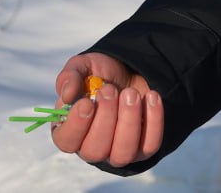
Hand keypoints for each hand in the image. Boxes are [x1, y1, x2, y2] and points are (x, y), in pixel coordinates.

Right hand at [50, 52, 163, 167]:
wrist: (129, 72)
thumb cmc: (100, 75)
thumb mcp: (81, 67)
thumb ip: (69, 77)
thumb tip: (67, 95)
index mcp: (70, 130)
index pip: (66, 141)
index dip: (76, 125)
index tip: (87, 103)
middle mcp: (91, 147)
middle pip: (95, 150)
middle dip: (105, 118)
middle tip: (111, 90)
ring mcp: (118, 152)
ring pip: (123, 153)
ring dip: (129, 121)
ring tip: (131, 93)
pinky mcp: (143, 149)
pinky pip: (150, 144)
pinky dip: (153, 120)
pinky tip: (151, 96)